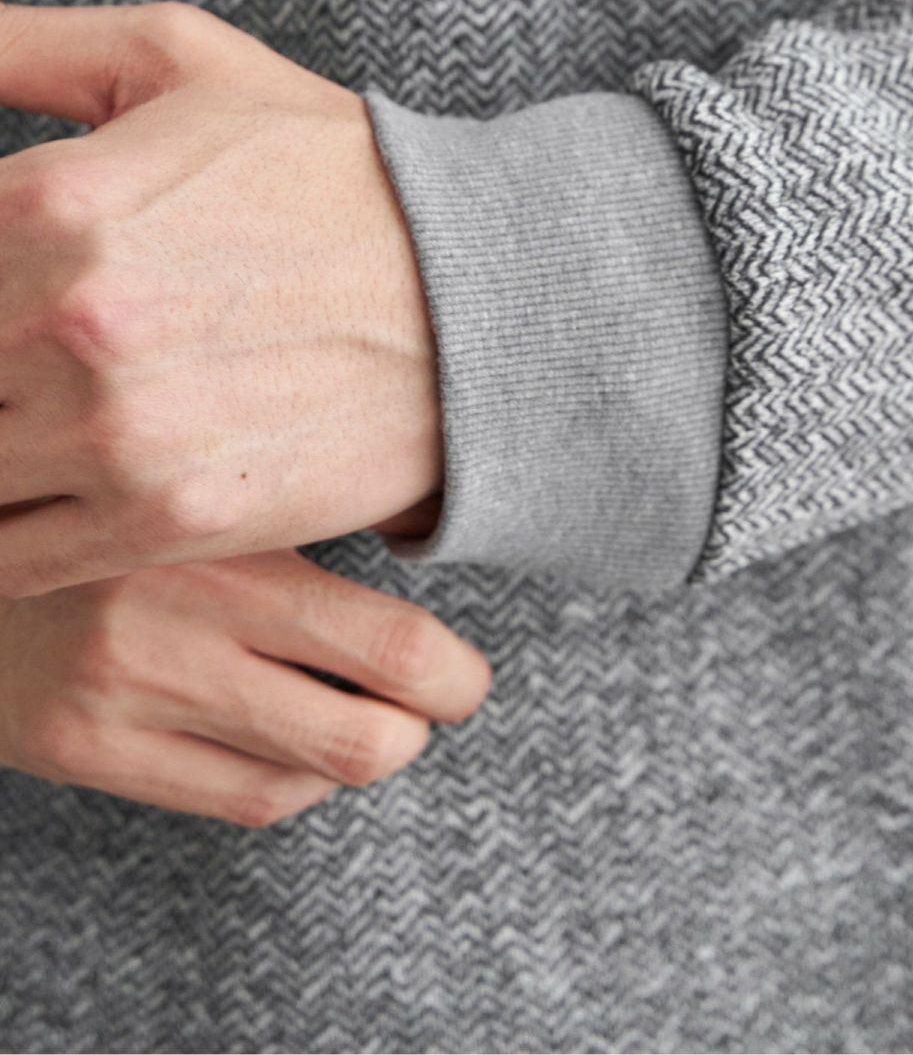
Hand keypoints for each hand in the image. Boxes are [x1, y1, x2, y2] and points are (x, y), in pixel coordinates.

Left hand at [0, 2, 442, 597]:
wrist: (474, 294)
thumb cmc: (326, 169)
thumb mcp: (179, 59)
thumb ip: (19, 45)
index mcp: (49, 201)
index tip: (1, 303)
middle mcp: (69, 322)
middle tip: (20, 362)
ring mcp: (120, 434)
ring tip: (31, 421)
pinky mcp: (170, 520)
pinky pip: (8, 561)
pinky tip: (36, 495)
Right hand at [0, 548, 491, 825]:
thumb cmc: (115, 499)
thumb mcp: (210, 479)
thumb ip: (299, 512)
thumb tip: (428, 529)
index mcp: (220, 547)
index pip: (389, 648)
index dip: (454, 678)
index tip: (465, 675)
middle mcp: (170, 632)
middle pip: (362, 738)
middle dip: (424, 726)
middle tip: (438, 697)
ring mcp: (121, 702)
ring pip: (307, 778)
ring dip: (366, 755)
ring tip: (375, 712)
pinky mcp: (80, 750)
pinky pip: (239, 800)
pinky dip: (300, 782)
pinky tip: (304, 746)